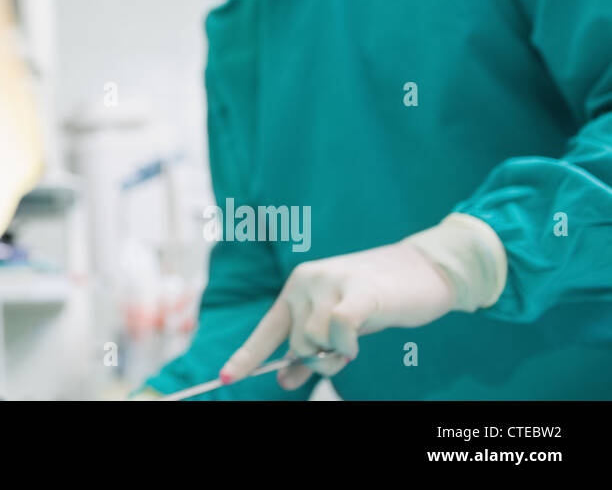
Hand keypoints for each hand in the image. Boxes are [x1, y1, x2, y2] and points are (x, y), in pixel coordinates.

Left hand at [221, 242, 456, 390]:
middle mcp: (305, 281)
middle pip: (296, 344)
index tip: (225, 379)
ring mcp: (331, 283)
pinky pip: (339, 328)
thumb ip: (312, 351)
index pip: (267, 330)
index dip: (247, 357)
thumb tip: (284, 381)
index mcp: (296, 288)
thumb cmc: (377, 300)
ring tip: (355, 343)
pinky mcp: (360, 290)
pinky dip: (347, 344)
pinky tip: (358, 341)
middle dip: (319, 361)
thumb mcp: (338, 328)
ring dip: (336, 355)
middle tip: (344, 353)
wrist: (425, 270)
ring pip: (314, 341)